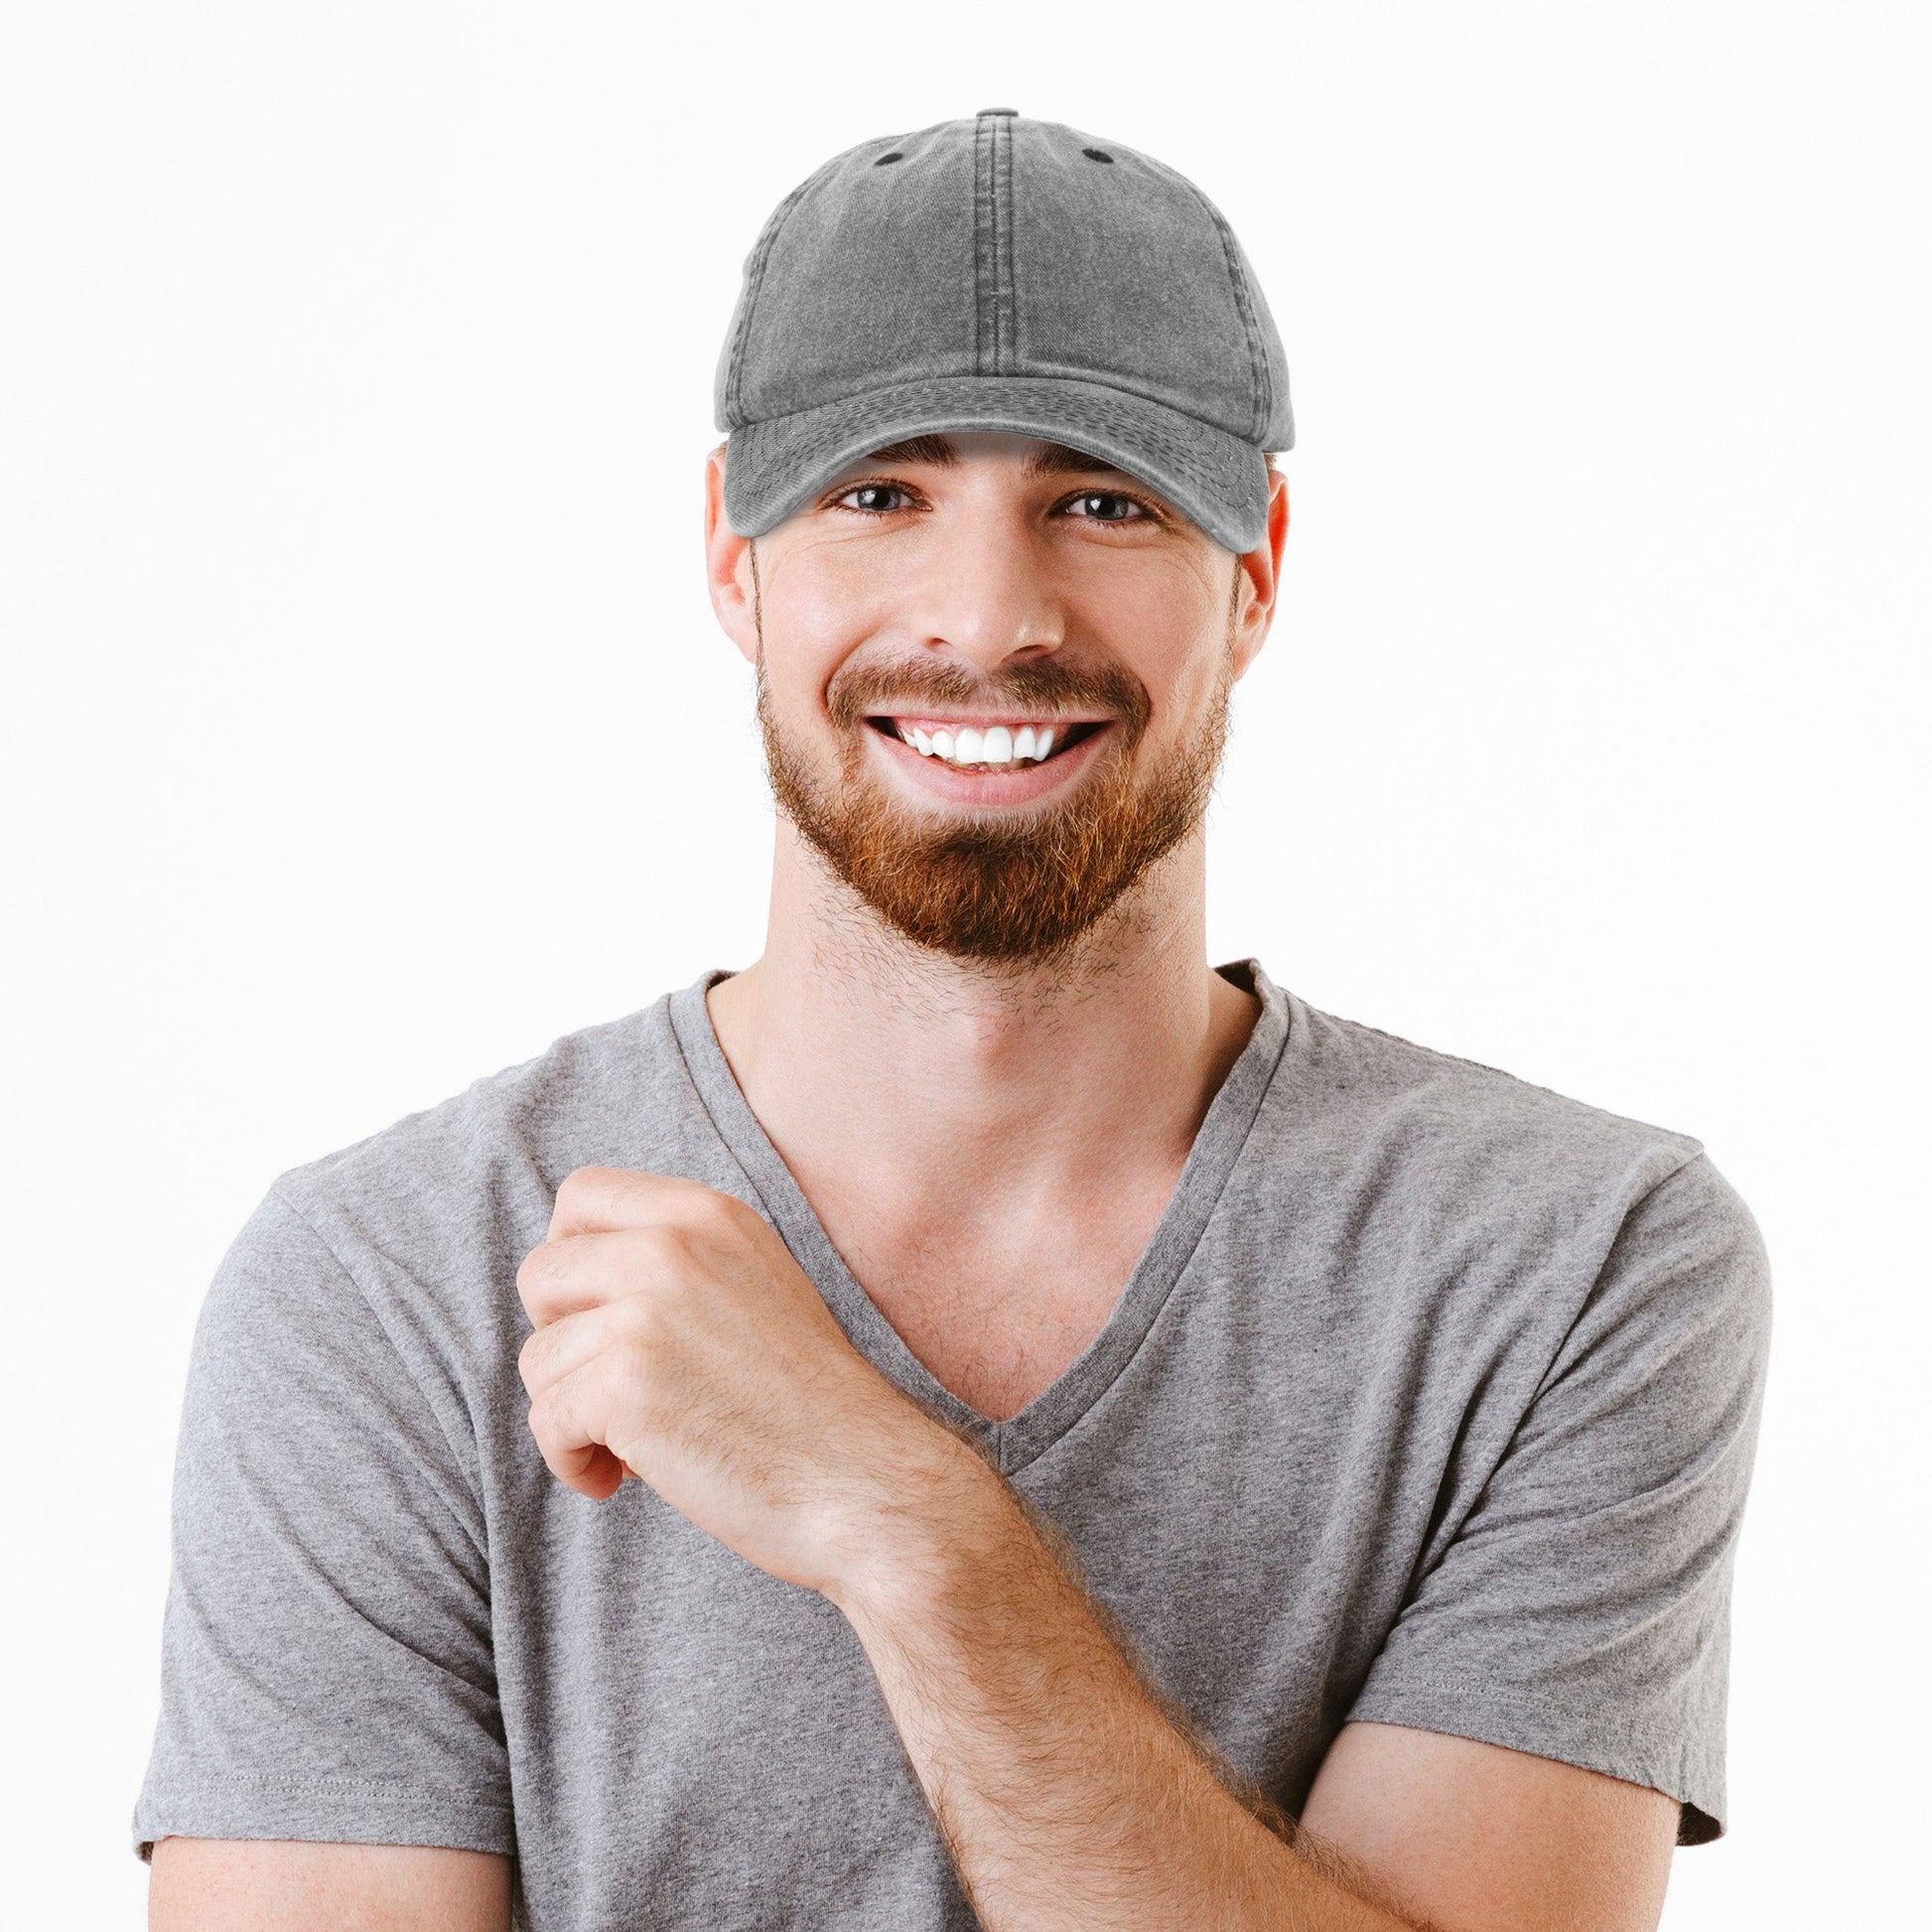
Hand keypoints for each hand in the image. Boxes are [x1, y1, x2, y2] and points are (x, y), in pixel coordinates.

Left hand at [516, 1166, 974, 1597]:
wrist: (866, 1483)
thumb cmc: (807, 1405)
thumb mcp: (753, 1284)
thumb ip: (677, 1260)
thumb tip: (570, 1275)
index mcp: (707, 1213)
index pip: (581, 1195)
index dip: (571, 1260)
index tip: (600, 1318)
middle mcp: (673, 1244)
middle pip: (541, 1274)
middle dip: (560, 1340)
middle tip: (613, 1389)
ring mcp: (646, 1311)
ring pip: (539, 1358)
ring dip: (571, 1412)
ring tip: (636, 1445)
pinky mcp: (625, 1384)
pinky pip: (546, 1422)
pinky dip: (571, 1461)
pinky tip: (620, 1478)